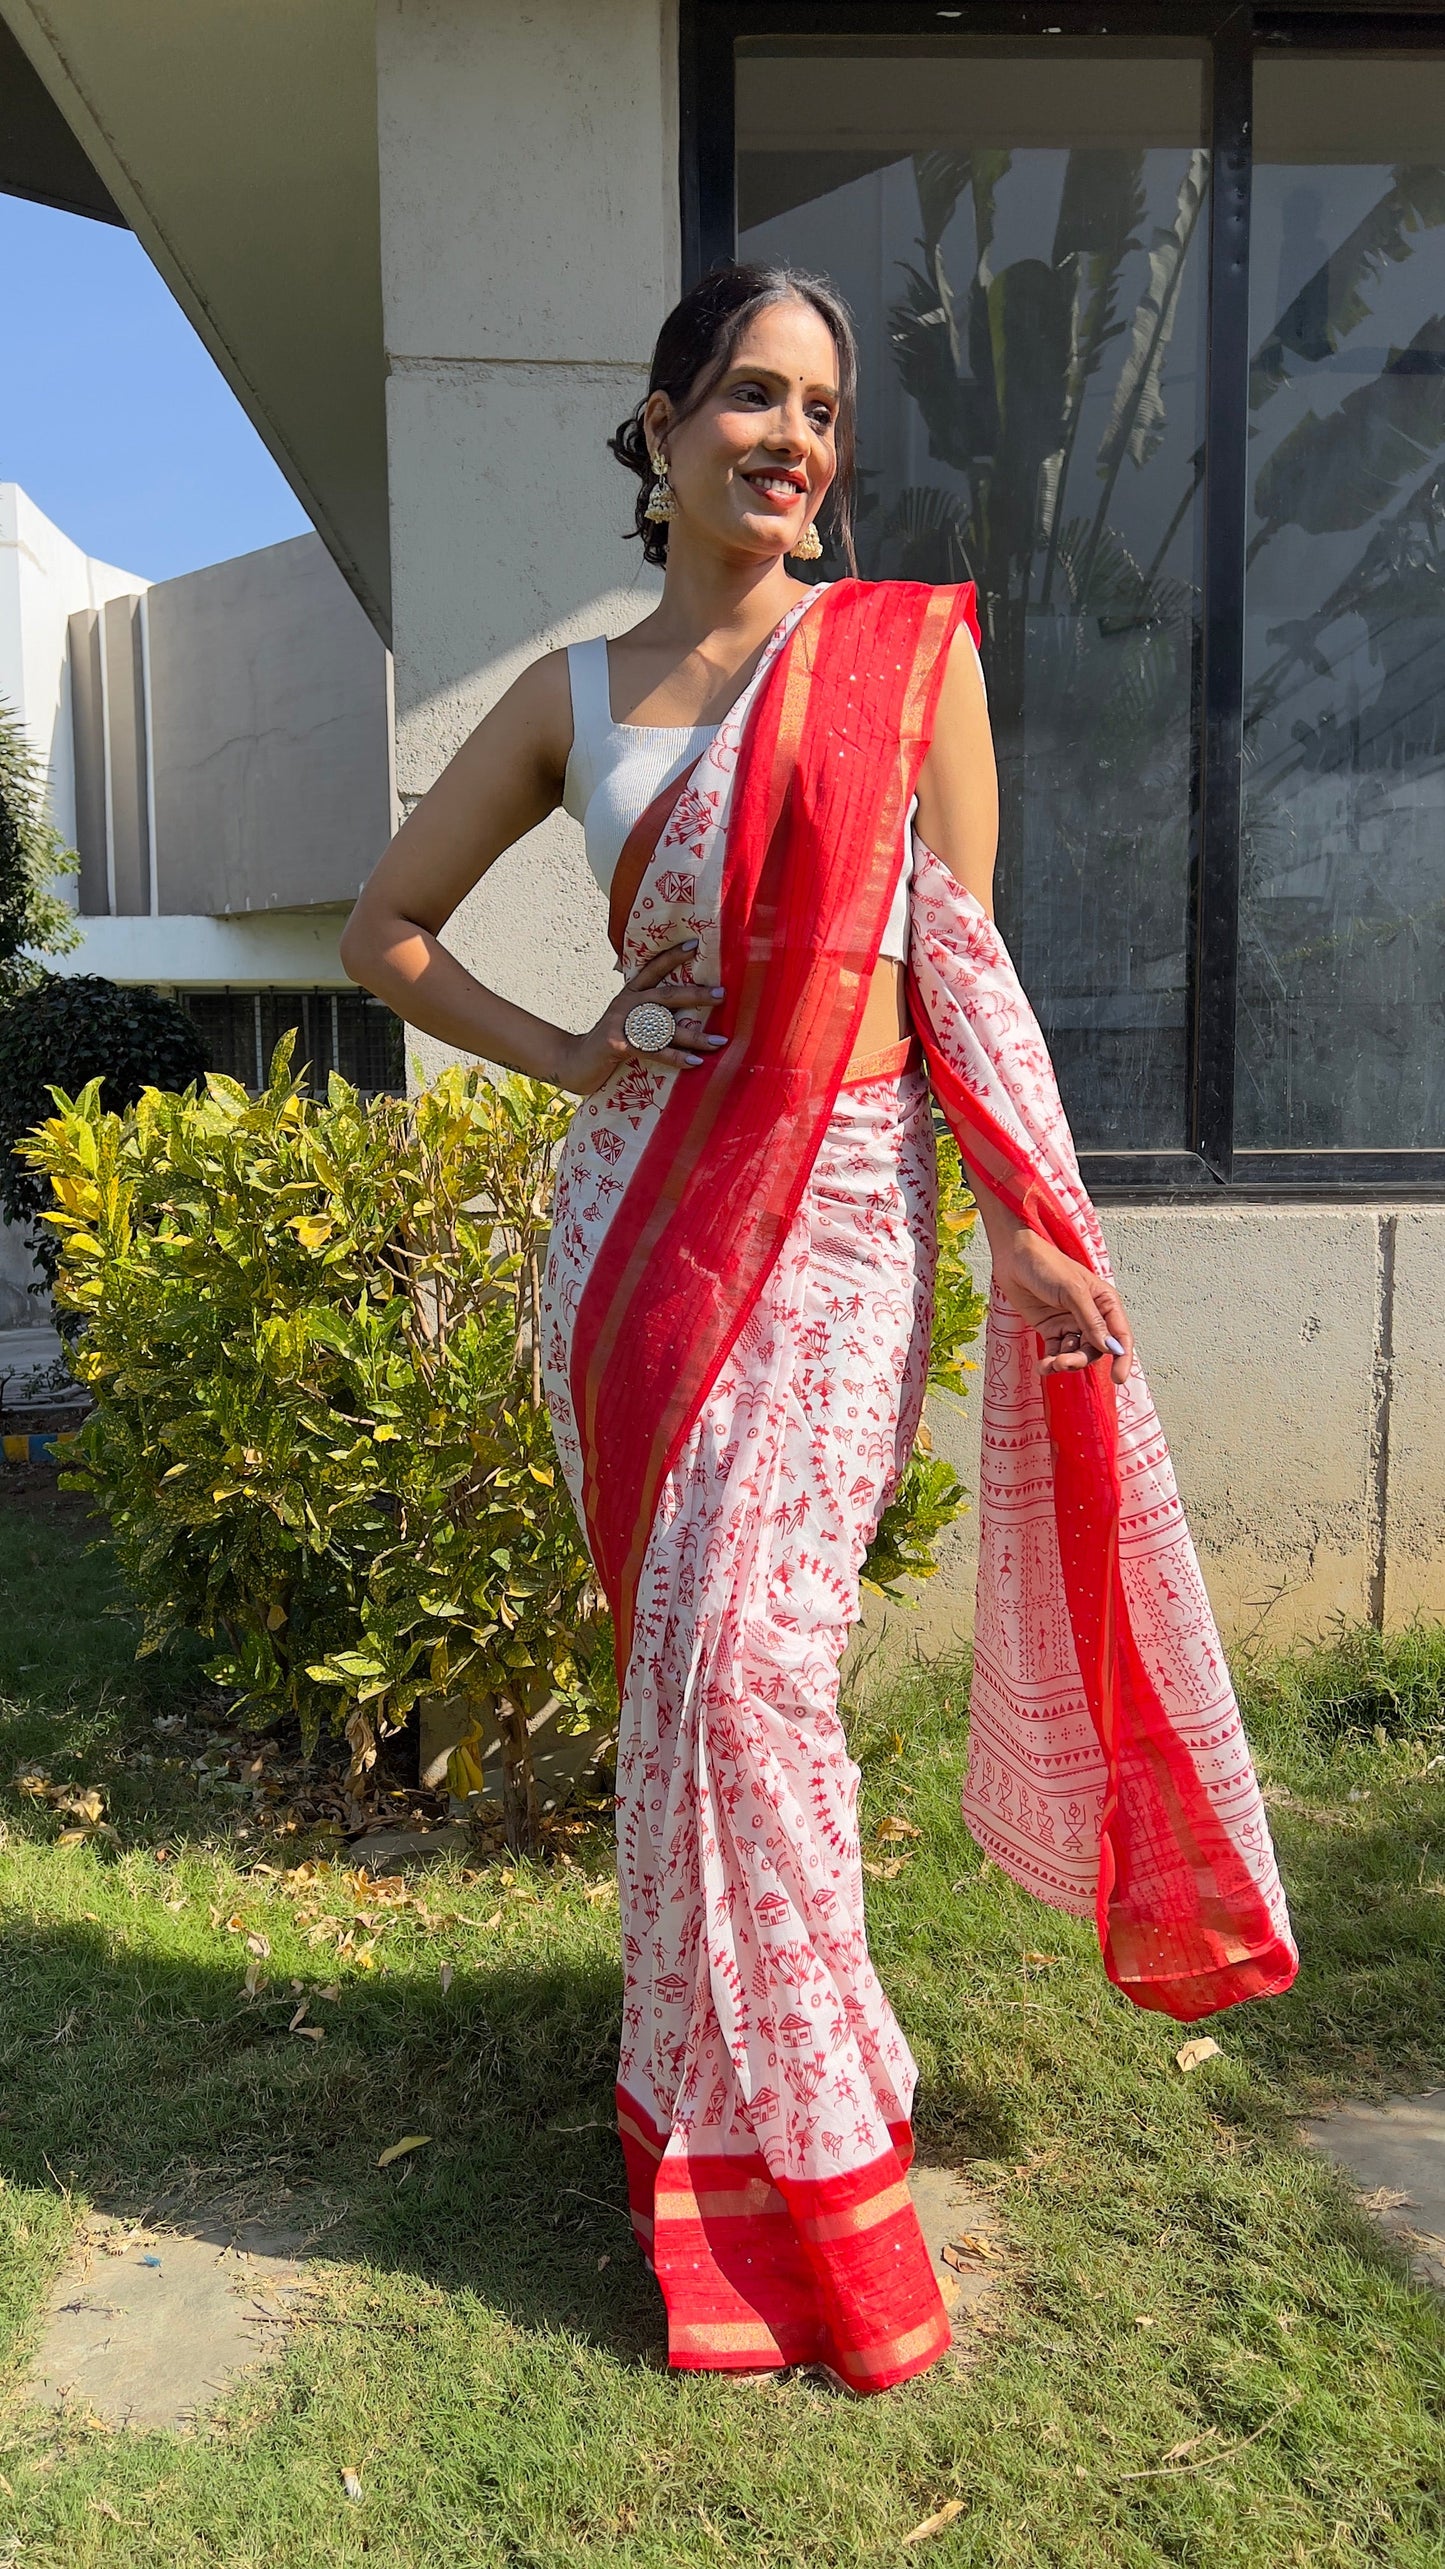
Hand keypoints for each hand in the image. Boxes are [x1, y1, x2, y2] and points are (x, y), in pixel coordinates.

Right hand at [556, 938, 727, 1096]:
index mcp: (629, 994)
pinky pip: (652, 1050)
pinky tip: (694, 1062)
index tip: (695, 945)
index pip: (653, 969)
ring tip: (719, 1041)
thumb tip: (682, 1014)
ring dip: (695, 1036)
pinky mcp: (617, 1045)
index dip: (672, 956)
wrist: (573, 1062)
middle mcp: (626, 1004)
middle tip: (721, 994)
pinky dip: (675, 1057)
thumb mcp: (626, 1021)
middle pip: (665, 995)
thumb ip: (648, 1012)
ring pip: (664, 1027)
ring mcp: (621, 1023)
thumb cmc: (608, 1043)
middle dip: (696, 995)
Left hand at [987, 1220, 1133, 1386]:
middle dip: (1082, 1360)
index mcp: (1105, 1302)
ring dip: (1065, 1362)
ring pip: (1076, 1353)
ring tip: (1051, 1364)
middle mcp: (1092, 1315)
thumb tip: (1108, 1347)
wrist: (1014, 1258)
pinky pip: (1057, 1352)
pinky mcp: (1052, 1329)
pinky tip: (1044, 1365)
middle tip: (1065, 1363)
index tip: (1118, 1378)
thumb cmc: (1047, 1265)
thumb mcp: (1073, 1291)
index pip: (1120, 1335)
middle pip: (1096, 1349)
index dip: (1122, 1358)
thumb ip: (1090, 1320)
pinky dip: (1052, 1361)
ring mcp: (1071, 1323)